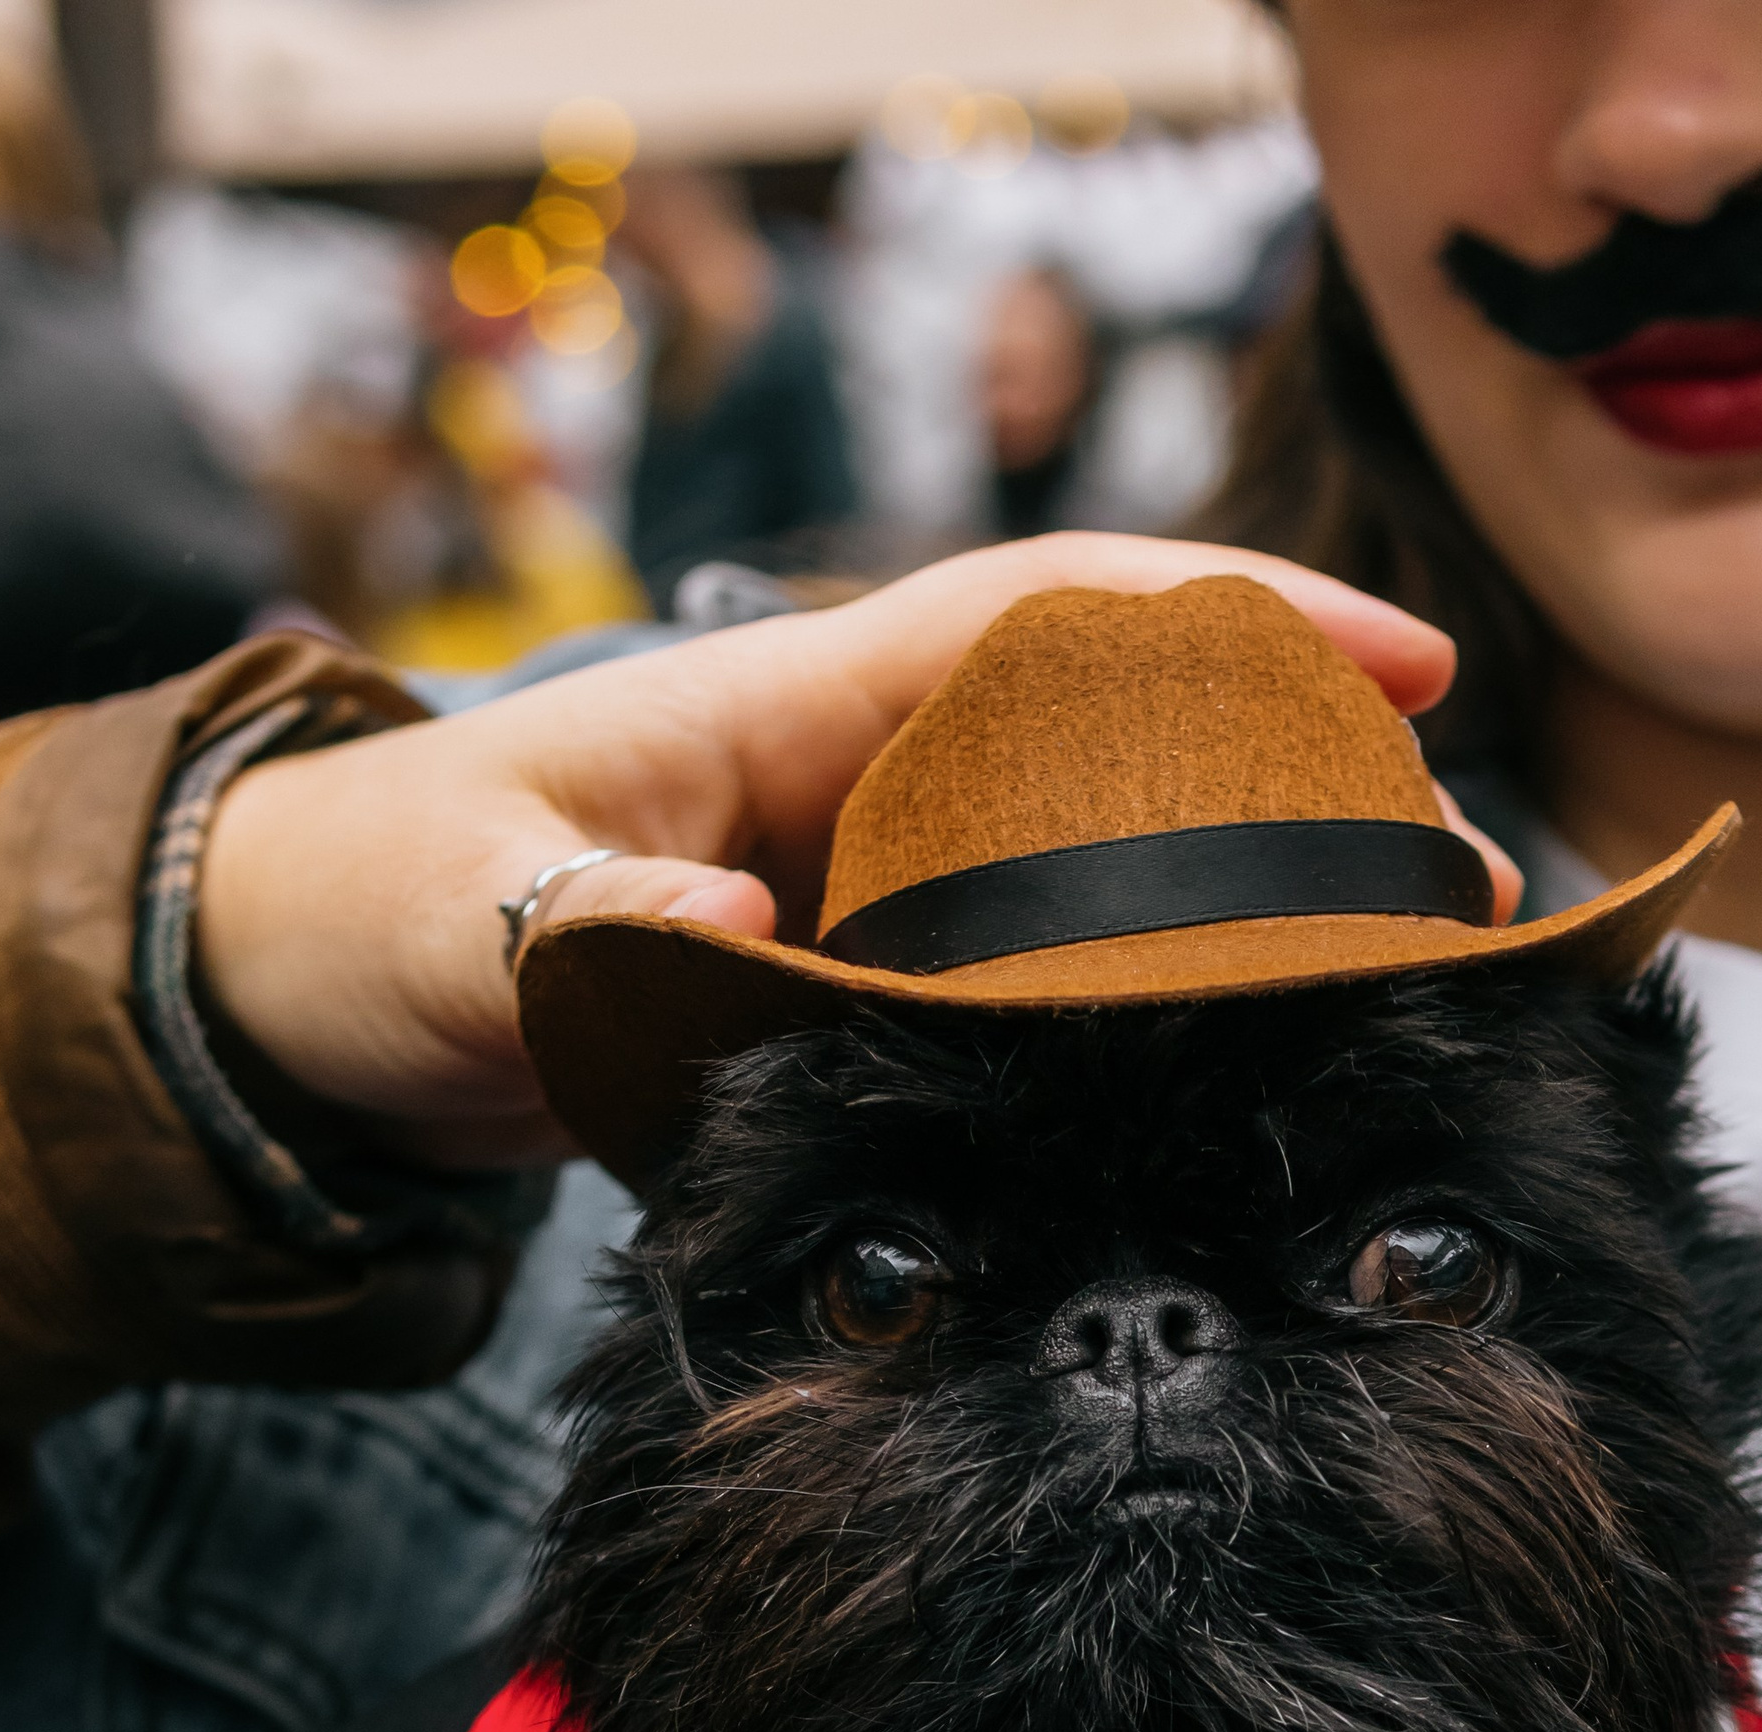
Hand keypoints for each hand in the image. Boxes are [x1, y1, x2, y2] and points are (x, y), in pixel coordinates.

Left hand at [193, 537, 1516, 1172]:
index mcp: (789, 705)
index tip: (1402, 665)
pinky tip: (1234, 1081)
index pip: (1047, 620)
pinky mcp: (854, 993)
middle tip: (1460, 886)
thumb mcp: (458, 915)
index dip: (1229, 622)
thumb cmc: (371, 916)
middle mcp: (858, 781)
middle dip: (1300, 784)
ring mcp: (868, 889)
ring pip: (1099, 873)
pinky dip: (1138, 1018)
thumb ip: (584, 916)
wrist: (301, 1007)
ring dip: (1248, 911)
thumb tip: (731, 915)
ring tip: (1407, 983)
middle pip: (1125, 743)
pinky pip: (1027, 989)